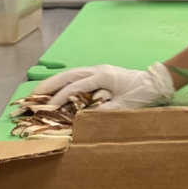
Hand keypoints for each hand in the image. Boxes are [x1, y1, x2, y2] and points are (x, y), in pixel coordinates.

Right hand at [32, 63, 175, 110]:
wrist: (156, 83)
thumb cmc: (142, 94)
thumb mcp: (124, 106)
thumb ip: (104, 112)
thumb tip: (81, 119)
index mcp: (103, 76)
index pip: (76, 86)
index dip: (60, 97)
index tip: (47, 109)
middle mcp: (97, 69)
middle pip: (68, 75)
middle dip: (49, 86)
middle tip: (31, 96)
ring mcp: (98, 70)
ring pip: (70, 74)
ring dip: (53, 83)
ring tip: (37, 93)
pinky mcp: (99, 74)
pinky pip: (77, 77)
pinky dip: (63, 83)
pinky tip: (54, 90)